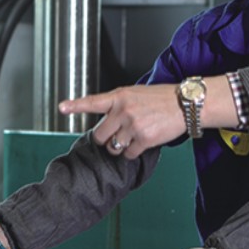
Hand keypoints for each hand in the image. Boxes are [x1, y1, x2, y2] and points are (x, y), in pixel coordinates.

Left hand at [58, 84, 183, 158]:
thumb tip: (108, 120)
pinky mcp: (144, 139)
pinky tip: (142, 143)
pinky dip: (133, 153)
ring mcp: (133, 125)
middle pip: (99, 135)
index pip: (93, 102)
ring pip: (113, 147)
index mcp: (120, 96)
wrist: (186, 104)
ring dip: (119, 148)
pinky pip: (129, 154)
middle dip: (105, 139)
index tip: (62, 108)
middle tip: (115, 136)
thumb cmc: (163, 98)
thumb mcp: (137, 93)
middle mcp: (123, 110)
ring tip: (131, 139)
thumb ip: (120, 104)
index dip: (75, 105)